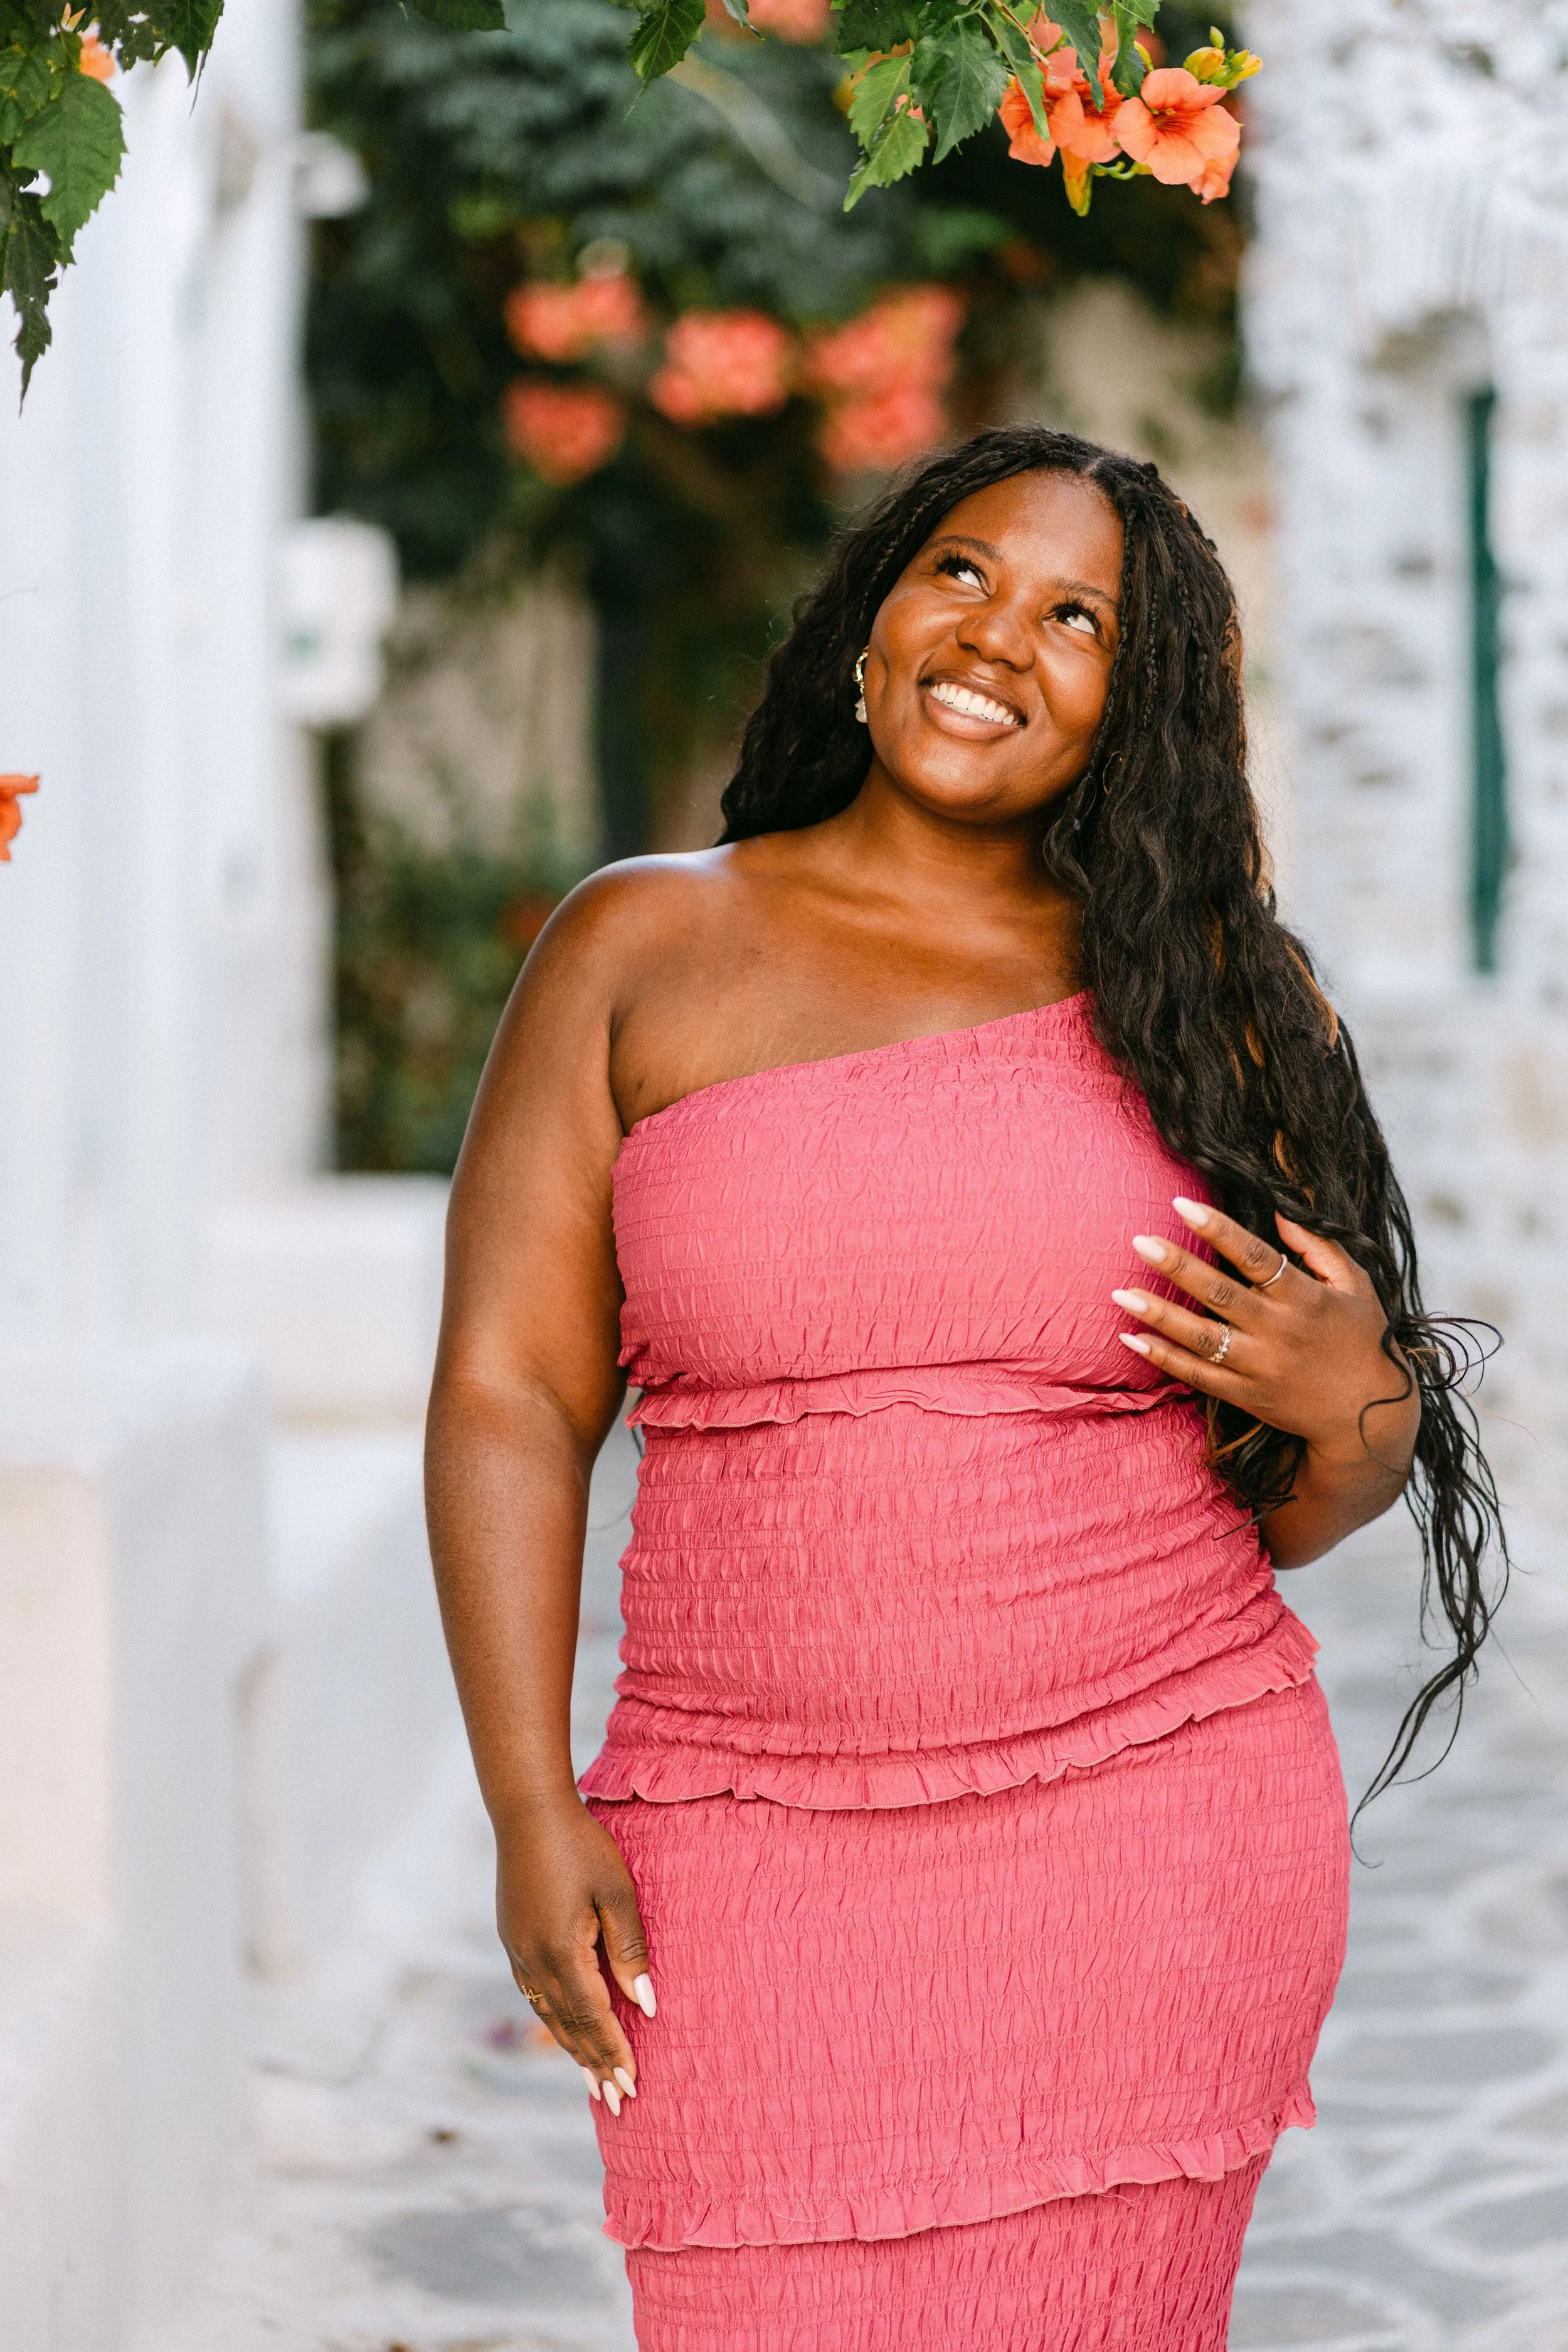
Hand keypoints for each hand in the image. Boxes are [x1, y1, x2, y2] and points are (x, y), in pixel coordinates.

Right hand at [495, 1792, 654, 2116]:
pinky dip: (555, 2021)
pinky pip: (536, 1996)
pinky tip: (564, 2030)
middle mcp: (533, 1962)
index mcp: (561, 1953)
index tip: (632, 2086)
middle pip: (568, 2027)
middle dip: (594, 2065)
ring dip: (573, 2049)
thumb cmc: (581, 1846)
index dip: (614, 2053)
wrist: (527, 1812)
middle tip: (617, 2101)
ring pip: (549, 2016)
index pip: (593, 2019)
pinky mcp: (513, 1940)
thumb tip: (645, 2007)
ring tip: (594, 2080)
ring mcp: (518, 1952)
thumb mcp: (617, 1893)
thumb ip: (630, 1952)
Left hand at [1111, 1196, 1419, 1476]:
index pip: (1256, 1258)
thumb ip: (1319, 1247)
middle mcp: (1279, 1332)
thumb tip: (1279, 1212)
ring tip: (1119, 1292)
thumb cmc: (1364, 1340)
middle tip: (1139, 1241)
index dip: (1218, 1230)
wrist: (1370, 1417)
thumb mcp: (1357, 1286)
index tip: (1181, 1205)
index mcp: (1305, 1298)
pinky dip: (1165, 1358)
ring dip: (1159, 1315)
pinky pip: (1198, 1376)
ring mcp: (1261, 1367)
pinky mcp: (1248, 1396)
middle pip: (1220, 1294)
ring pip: (1202, 1338)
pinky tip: (1133, 1338)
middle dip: (1177, 1266)